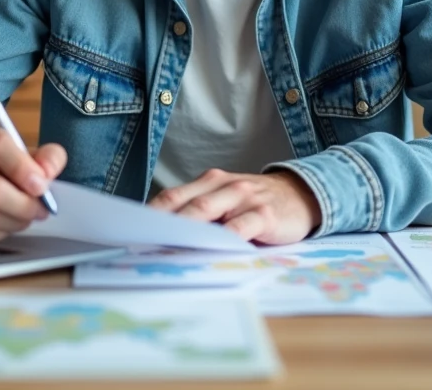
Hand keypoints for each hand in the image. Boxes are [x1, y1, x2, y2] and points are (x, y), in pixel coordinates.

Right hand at [0, 124, 66, 244]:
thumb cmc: (1, 165)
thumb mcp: (26, 152)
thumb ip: (47, 157)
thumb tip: (49, 172)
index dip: (22, 169)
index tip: (41, 187)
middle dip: (23, 206)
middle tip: (40, 211)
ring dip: (13, 222)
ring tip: (25, 218)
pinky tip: (5, 225)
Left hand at [148, 168, 321, 244]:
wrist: (301, 194)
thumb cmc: (254, 205)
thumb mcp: (225, 203)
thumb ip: (201, 215)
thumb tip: (163, 241)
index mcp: (208, 183)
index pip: (172, 197)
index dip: (151, 214)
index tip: (130, 233)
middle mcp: (223, 186)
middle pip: (185, 203)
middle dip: (161, 223)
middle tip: (141, 242)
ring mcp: (244, 198)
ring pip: (207, 210)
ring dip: (185, 229)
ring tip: (166, 245)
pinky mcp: (264, 214)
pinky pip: (241, 226)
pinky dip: (225, 237)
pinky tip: (212, 248)